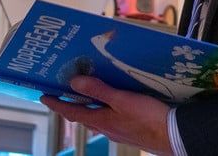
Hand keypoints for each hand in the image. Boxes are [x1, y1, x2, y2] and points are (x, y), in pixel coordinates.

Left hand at [41, 76, 172, 154]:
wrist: (173, 135)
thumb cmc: (148, 117)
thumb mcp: (122, 100)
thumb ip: (99, 90)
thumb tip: (73, 82)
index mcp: (101, 120)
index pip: (72, 112)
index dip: (57, 104)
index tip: (44, 96)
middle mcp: (106, 128)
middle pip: (83, 116)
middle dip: (71, 105)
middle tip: (62, 93)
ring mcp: (118, 130)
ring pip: (97, 118)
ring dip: (89, 107)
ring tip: (86, 95)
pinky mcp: (130, 130)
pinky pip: (111, 119)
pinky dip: (105, 110)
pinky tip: (114, 104)